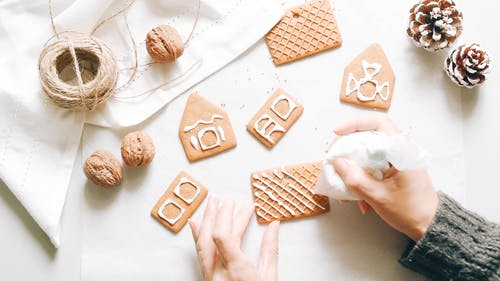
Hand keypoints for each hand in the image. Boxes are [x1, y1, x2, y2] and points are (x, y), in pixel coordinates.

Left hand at [189, 196, 279, 280]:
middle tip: (226, 201)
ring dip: (206, 222)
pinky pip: (200, 254)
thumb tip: (273, 226)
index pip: (222, 236)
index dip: (228, 216)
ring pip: (202, 244)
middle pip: (211, 236)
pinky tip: (196, 225)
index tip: (237, 204)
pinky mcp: (207, 279)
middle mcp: (218, 273)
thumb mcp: (270, 278)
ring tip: (210, 205)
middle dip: (218, 215)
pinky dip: (199, 237)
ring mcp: (210, 277)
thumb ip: (270, 250)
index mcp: (236, 271)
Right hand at [333, 115, 438, 241]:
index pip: (379, 124)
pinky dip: (360, 177)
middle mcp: (401, 151)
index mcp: (402, 152)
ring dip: (353, 166)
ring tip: (343, 182)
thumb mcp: (378, 197)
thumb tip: (339, 163)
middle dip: (348, 148)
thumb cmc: (412, 211)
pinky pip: (371, 165)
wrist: (428, 225)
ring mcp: (396, 160)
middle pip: (368, 137)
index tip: (338, 133)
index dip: (355, 124)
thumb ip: (356, 179)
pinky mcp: (392, 169)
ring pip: (367, 153)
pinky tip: (356, 195)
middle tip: (335, 158)